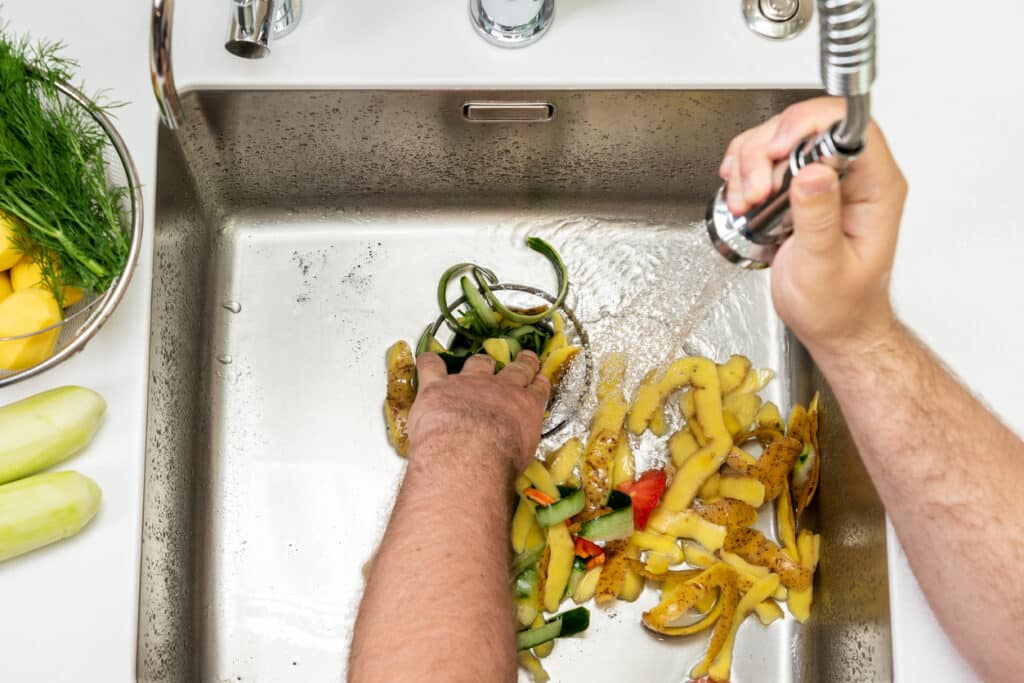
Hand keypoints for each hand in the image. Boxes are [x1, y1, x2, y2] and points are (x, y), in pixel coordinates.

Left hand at [408, 351, 549, 471]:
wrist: (468, 454)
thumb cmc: (499, 462)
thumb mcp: (521, 455)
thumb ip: (518, 441)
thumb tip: (512, 447)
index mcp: (524, 406)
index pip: (537, 389)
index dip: (538, 383)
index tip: (539, 378)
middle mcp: (500, 388)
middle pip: (516, 369)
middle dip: (522, 364)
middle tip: (525, 358)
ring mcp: (468, 382)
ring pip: (478, 363)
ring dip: (480, 362)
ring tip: (480, 362)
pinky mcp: (438, 385)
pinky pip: (432, 366)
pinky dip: (429, 362)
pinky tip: (428, 360)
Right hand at [719, 97, 907, 358]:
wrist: (833, 326)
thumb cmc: (839, 305)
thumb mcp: (825, 266)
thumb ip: (819, 218)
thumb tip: (814, 172)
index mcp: (876, 187)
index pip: (850, 124)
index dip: (807, 125)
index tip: (776, 152)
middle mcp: (853, 176)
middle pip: (805, 126)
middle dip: (766, 152)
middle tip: (753, 193)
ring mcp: (824, 179)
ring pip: (780, 139)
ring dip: (749, 165)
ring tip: (745, 203)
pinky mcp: (799, 188)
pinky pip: (767, 160)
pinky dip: (744, 173)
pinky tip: (741, 197)